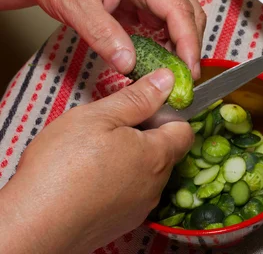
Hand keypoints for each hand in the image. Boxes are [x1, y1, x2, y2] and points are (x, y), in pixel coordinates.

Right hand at [0, 69, 193, 253]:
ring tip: (94, 154)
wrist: (34, 225)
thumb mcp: (99, 117)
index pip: (184, 130)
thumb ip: (138, 98)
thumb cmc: (62, 167)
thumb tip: (166, 80)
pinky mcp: (122, 223)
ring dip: (130, 160)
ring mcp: (140, 207)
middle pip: (165, 152)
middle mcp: (156, 184)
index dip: (166, 115)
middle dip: (145, 136)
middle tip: (110, 129)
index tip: (142, 108)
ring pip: (146, 174)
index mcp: (157, 155)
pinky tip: (89, 179)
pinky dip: (117, 183)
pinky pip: (130, 195)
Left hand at [20, 0, 205, 77]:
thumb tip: (129, 64)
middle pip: (189, 11)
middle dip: (191, 45)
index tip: (189, 70)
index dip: (188, 41)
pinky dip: (167, 40)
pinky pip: (166, 20)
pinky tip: (158, 57)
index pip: (178, 8)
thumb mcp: (74, 6)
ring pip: (182, 16)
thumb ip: (104, 35)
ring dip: (181, 43)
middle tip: (184, 78)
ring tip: (171, 70)